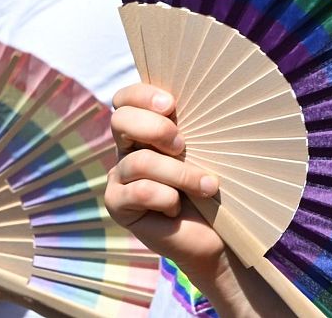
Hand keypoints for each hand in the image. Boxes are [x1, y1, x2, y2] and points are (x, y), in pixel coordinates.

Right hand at [105, 84, 225, 280]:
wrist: (215, 235)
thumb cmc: (211, 186)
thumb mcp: (203, 150)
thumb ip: (189, 127)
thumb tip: (193, 102)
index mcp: (143, 128)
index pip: (125, 99)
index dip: (143, 95)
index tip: (171, 105)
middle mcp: (126, 149)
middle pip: (120, 120)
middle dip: (156, 129)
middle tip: (183, 146)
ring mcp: (119, 177)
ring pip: (139, 161)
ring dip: (179, 174)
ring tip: (206, 186)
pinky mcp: (117, 205)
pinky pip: (140, 192)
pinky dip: (168, 199)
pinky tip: (177, 209)